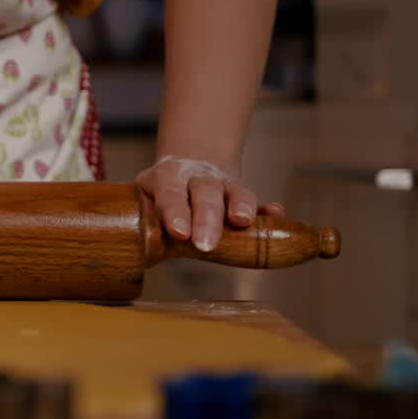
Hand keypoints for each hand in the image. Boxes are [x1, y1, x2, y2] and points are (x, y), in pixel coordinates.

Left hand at [136, 156, 284, 251]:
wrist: (187, 163)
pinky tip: (276, 215)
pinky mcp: (241, 192)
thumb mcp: (146, 200)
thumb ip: (146, 222)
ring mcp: (222, 182)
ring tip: (242, 221)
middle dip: (206, 219)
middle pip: (204, 193)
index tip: (178, 232)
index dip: (174, 212)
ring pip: (234, 192)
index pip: (170, 194)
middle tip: (204, 244)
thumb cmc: (161, 194)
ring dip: (240, 206)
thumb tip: (141, 254)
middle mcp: (196, 177)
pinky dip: (268, 211)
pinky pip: (257, 200)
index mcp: (167, 178)